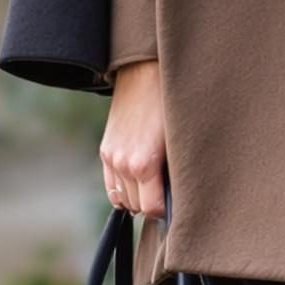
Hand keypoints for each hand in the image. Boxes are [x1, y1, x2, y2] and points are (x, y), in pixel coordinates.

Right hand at [101, 59, 166, 216]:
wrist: (145, 74)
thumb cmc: (170, 106)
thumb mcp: (179, 141)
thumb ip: (175, 172)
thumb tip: (178, 195)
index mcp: (143, 164)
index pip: (151, 209)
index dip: (165, 210)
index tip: (176, 202)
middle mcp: (123, 164)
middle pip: (136, 206)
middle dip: (152, 203)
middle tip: (167, 193)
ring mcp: (111, 158)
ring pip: (121, 198)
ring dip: (137, 197)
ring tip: (153, 187)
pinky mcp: (105, 150)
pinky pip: (111, 185)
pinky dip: (123, 189)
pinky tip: (138, 183)